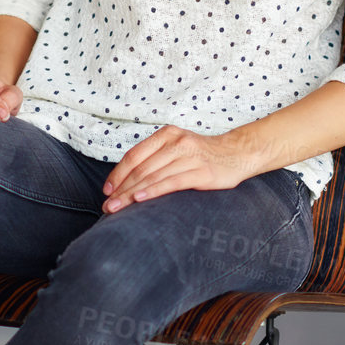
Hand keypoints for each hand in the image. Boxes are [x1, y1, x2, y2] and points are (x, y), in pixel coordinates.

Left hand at [100, 125, 253, 211]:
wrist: (237, 153)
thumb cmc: (201, 155)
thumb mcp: (176, 148)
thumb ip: (155, 159)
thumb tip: (126, 182)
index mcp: (166, 135)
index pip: (134, 155)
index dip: (117, 174)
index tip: (107, 191)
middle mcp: (176, 142)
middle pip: (141, 168)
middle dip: (121, 189)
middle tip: (107, 206)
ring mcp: (189, 156)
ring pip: (153, 176)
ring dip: (131, 194)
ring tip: (117, 209)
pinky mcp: (201, 172)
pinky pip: (171, 182)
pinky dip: (153, 191)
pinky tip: (140, 200)